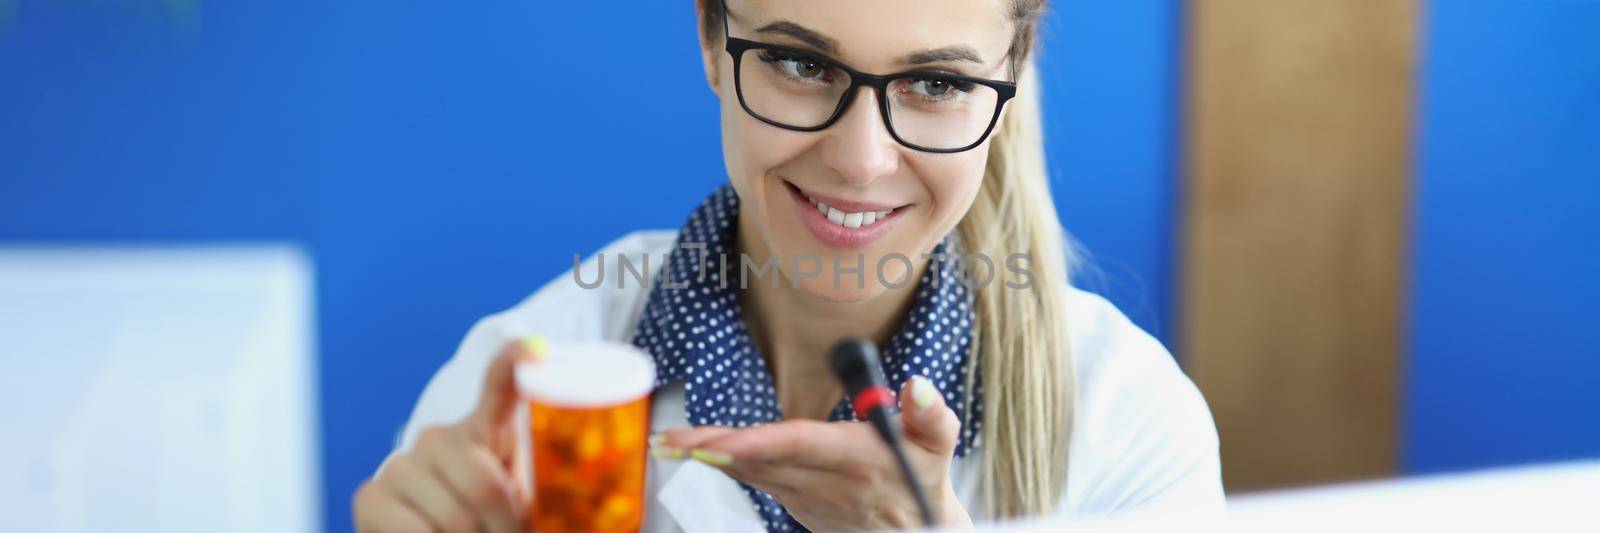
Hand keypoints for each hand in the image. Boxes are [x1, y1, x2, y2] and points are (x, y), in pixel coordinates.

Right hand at [353, 338, 543, 532]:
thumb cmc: (484, 525)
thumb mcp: (514, 506)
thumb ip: (522, 487)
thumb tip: (529, 412)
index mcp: (486, 431)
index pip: (499, 388)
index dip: (513, 364)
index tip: (535, 349)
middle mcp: (439, 437)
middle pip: (485, 486)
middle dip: (502, 529)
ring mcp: (402, 463)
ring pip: (455, 519)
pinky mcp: (370, 495)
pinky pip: (414, 531)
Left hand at [656, 376, 973, 530]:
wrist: (915, 529)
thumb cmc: (922, 476)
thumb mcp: (938, 444)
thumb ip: (931, 414)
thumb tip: (918, 386)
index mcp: (856, 460)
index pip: (798, 447)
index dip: (756, 443)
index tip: (718, 442)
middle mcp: (824, 480)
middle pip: (760, 461)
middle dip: (711, 450)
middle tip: (670, 440)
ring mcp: (804, 494)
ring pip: (749, 472)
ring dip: (706, 457)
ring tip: (666, 443)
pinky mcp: (793, 498)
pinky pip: (752, 477)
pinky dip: (721, 463)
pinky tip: (692, 451)